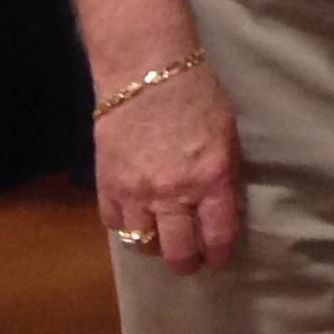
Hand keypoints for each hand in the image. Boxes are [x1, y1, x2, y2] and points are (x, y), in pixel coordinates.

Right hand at [94, 62, 242, 272]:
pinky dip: (127, 226)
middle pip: (178, 251)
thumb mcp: (226, 134)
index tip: (216, 259)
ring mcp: (137, 193)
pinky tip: (136, 218)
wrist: (145, 71)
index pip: (217, 236)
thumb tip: (224, 209)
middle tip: (189, 261)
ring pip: (144, 244)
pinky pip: (115, 225)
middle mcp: (174, 193)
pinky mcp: (107, 185)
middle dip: (186, 262)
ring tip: (162, 240)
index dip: (218, 254)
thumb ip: (224, 175)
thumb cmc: (196, 94)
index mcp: (211, 179)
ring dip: (155, 246)